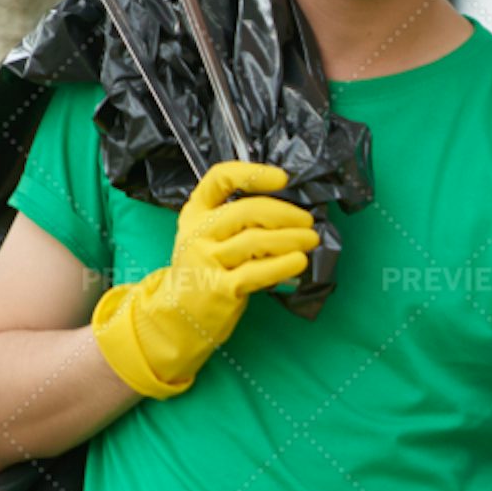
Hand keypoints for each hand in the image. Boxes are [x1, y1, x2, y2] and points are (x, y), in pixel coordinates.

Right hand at [89, 160, 316, 398]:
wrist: (180, 316)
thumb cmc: (205, 271)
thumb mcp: (208, 237)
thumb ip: (236, 220)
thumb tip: (288, 212)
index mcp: (195, 212)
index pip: (219, 179)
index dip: (252, 174)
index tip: (283, 179)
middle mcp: (197, 232)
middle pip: (246, 211)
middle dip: (284, 214)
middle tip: (308, 222)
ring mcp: (205, 260)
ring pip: (255, 241)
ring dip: (290, 239)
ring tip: (310, 240)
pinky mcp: (219, 288)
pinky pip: (257, 272)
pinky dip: (282, 265)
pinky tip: (299, 261)